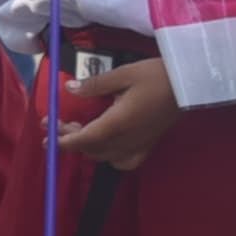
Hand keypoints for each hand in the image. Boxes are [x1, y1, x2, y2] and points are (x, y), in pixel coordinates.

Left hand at [60, 57, 179, 170]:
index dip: (62, 139)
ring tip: (76, 129)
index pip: (83, 139)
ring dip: (86, 146)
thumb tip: (69, 89)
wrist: (189, 83)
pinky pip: (125, 161)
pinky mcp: (148, 145)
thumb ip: (95, 84)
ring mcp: (138, 145)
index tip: (46, 133)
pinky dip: (110, 158)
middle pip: (90, 148)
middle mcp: (126, 140)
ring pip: (104, 156)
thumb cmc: (156, 75)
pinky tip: (106, 147)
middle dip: (69, 138)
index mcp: (117, 123)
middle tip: (55, 123)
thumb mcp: (123, 74)